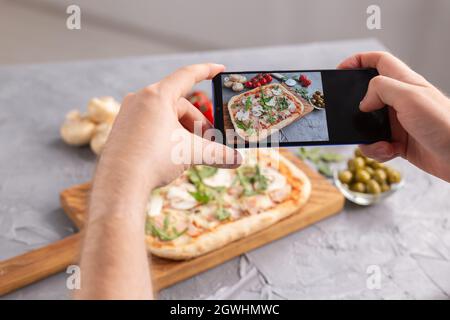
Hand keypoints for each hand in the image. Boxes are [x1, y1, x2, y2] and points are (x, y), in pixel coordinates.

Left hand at [78, 63, 240, 298]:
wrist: (120, 184)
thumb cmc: (155, 160)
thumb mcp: (191, 153)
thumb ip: (218, 154)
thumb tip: (238, 160)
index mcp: (157, 95)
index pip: (187, 75)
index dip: (207, 71)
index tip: (220, 69)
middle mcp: (140, 99)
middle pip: (178, 104)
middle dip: (197, 121)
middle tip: (209, 140)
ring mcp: (128, 113)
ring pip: (164, 115)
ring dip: (182, 130)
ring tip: (190, 151)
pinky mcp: (122, 128)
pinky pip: (150, 123)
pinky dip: (166, 134)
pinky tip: (171, 153)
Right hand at [338, 51, 449, 181]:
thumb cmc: (443, 123)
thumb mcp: (410, 97)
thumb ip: (381, 89)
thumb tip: (363, 101)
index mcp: (404, 83)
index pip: (378, 61)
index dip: (358, 61)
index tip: (340, 69)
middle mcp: (400, 100)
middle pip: (367, 96)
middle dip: (355, 108)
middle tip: (347, 116)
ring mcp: (399, 122)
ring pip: (368, 125)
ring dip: (367, 137)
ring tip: (379, 144)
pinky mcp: (399, 142)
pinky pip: (376, 144)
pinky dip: (377, 151)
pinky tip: (389, 152)